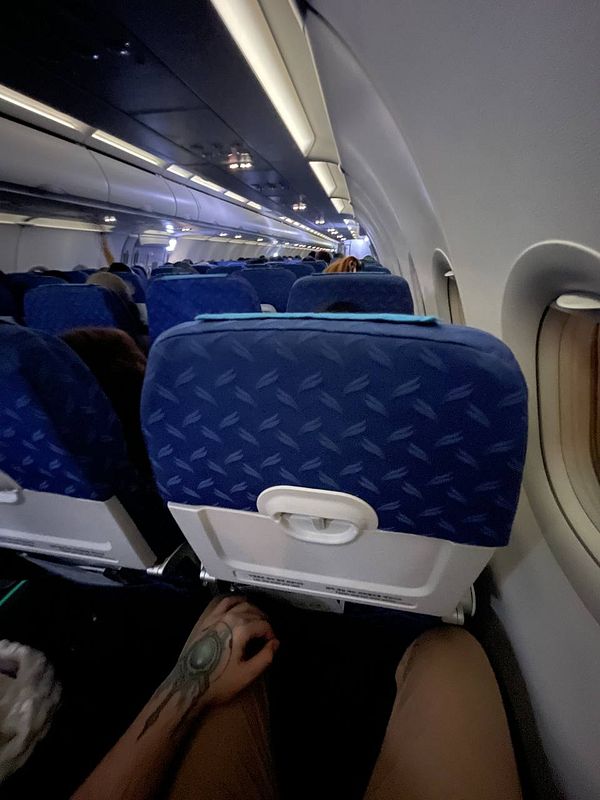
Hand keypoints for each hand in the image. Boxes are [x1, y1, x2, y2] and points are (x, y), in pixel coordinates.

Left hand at [138, 596, 278, 738]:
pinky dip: (234, 600)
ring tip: (257, 618)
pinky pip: (223, 602)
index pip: (263, 625)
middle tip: (267, 633)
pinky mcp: (207, 619)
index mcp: (241, 630)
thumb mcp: (247, 674)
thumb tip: (275, 643)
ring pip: (240, 604)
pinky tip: (239, 603)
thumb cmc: (219, 682)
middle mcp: (229, 618)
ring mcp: (216, 617)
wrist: (189, 685)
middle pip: (253, 612)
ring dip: (252, 609)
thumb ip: (265, 657)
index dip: (271, 634)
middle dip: (264, 621)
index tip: (272, 643)